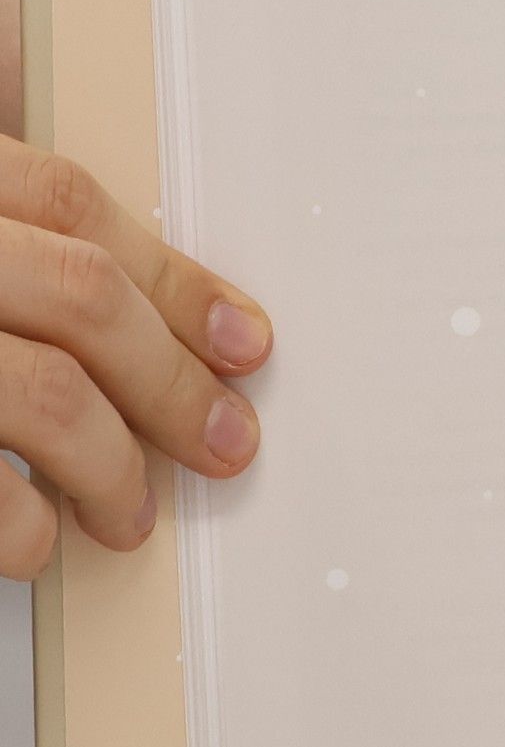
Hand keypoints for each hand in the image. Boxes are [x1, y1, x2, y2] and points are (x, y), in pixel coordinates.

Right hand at [0, 0, 272, 578]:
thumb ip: (1, 220)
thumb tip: (120, 285)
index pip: (69, 204)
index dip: (174, 278)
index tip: (239, 340)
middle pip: (79, 296)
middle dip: (171, 384)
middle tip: (220, 442)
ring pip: (40, 393)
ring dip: (111, 467)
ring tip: (127, 513)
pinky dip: (18, 526)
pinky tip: (32, 541)